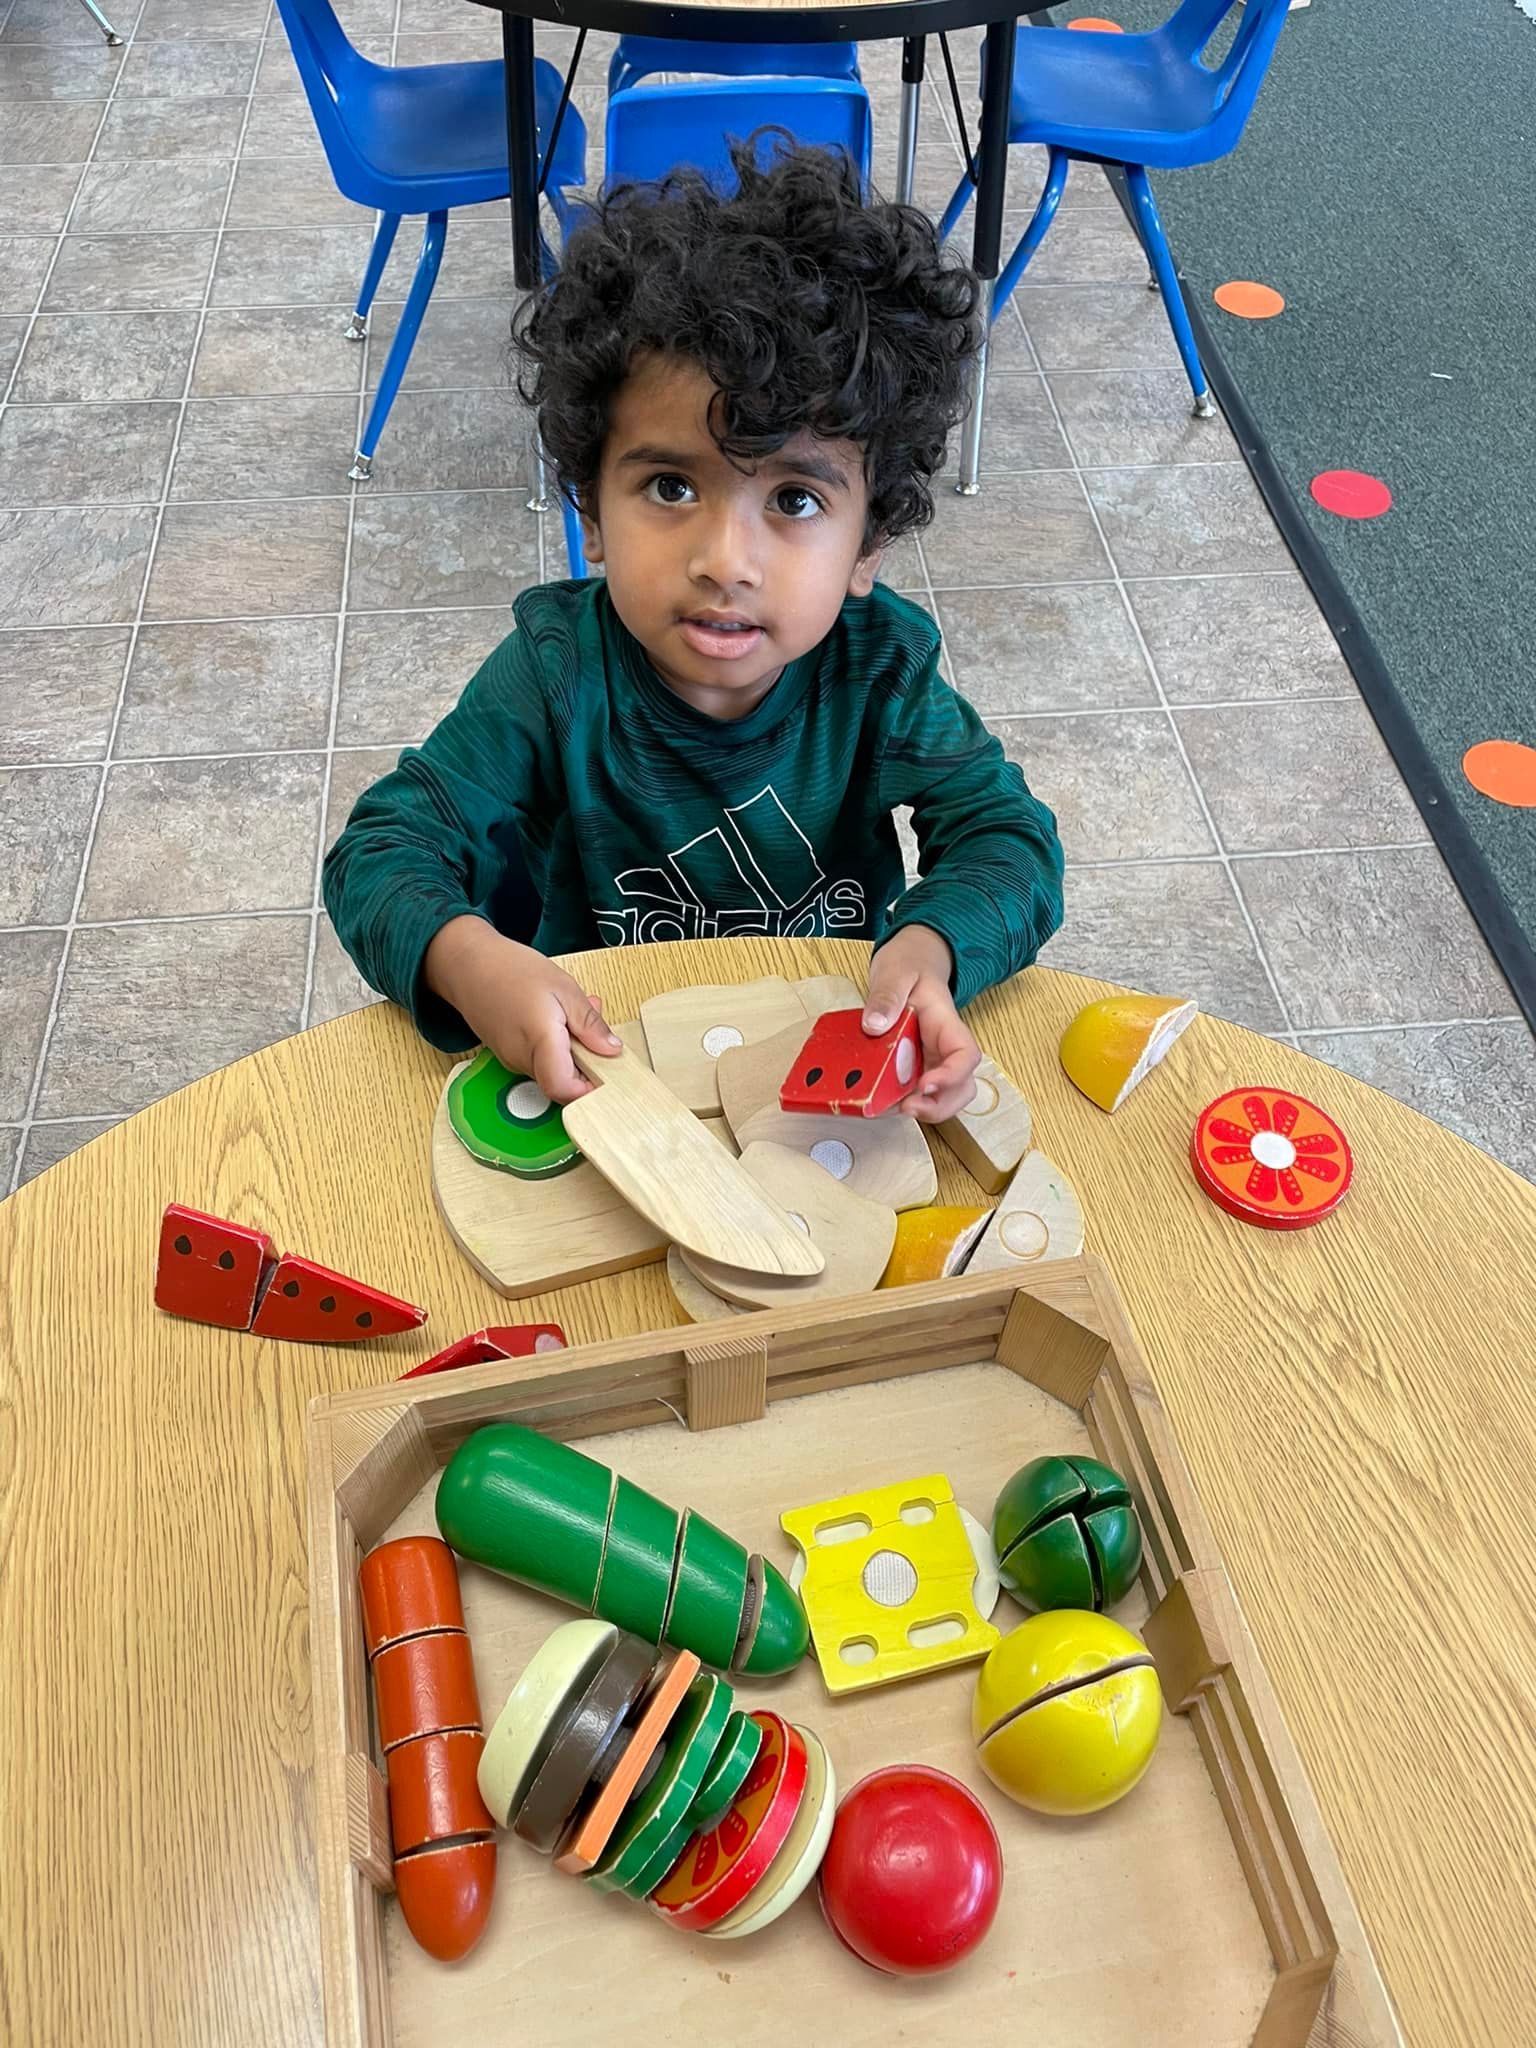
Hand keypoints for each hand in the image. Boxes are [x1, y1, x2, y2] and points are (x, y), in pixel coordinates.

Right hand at [424, 915, 620, 1103]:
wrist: (467, 964)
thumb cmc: (511, 970)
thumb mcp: (564, 988)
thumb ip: (589, 1024)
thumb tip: (611, 1050)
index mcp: (540, 1043)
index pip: (565, 1091)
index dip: (590, 1090)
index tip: (607, 1071)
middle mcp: (523, 1060)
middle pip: (563, 1082)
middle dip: (587, 1059)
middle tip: (593, 1023)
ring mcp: (512, 1060)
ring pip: (553, 1070)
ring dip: (571, 1048)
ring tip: (571, 1010)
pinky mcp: (507, 1056)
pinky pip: (539, 1060)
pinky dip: (554, 1045)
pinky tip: (554, 1016)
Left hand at [864, 925, 980, 1122]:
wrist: (910, 964)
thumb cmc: (910, 966)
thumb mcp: (896, 972)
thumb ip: (887, 995)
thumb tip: (875, 1025)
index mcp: (947, 1024)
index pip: (966, 1055)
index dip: (952, 1076)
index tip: (925, 1084)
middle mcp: (944, 1048)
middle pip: (961, 1087)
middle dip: (939, 1105)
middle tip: (908, 1107)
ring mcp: (930, 1061)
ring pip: (942, 1096)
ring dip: (922, 1109)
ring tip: (890, 1108)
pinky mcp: (912, 1067)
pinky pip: (912, 1091)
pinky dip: (899, 1102)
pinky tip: (876, 1101)